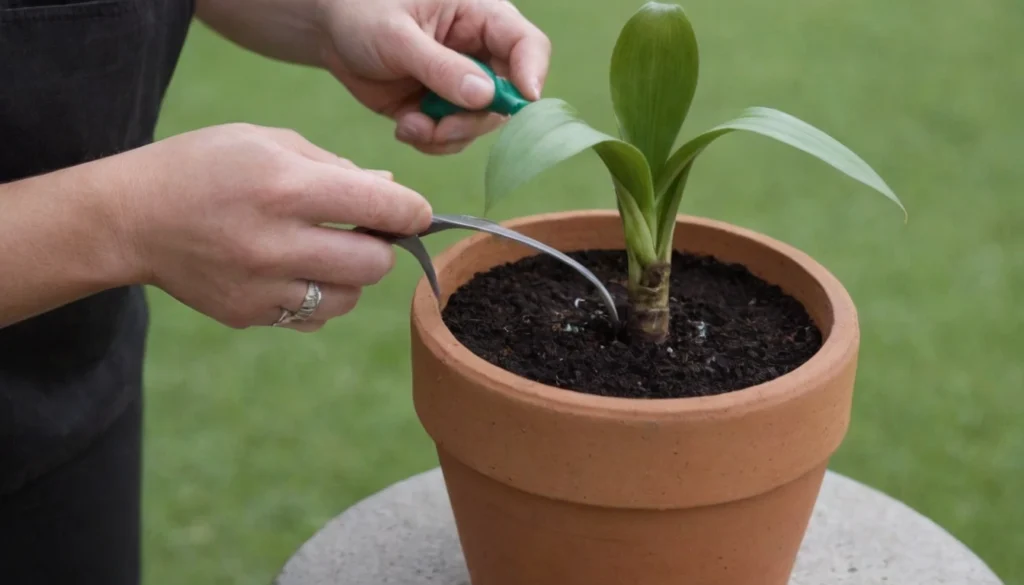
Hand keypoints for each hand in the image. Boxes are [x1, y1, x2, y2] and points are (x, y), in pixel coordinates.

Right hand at [109, 123, 431, 330]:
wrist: (130, 218)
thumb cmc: (202, 166)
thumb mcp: (265, 141)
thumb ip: (334, 166)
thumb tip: (390, 189)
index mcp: (284, 187)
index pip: (381, 207)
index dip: (413, 211)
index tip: (415, 211)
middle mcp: (275, 242)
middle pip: (374, 264)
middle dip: (382, 246)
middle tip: (366, 231)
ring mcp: (261, 286)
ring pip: (348, 299)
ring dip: (352, 276)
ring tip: (327, 251)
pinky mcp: (249, 315)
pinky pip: (313, 318)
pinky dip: (319, 299)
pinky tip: (296, 273)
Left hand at [316, 0, 550, 154]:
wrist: (329, 32)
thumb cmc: (362, 12)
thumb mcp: (398, 36)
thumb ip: (441, 66)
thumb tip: (485, 96)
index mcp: (479, 16)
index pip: (526, 44)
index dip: (532, 72)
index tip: (524, 99)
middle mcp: (478, 52)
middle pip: (506, 96)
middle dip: (474, 119)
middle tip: (439, 127)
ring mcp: (461, 83)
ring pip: (479, 123)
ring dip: (448, 135)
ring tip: (410, 126)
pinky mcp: (440, 108)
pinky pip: (453, 137)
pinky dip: (431, 141)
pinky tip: (404, 126)